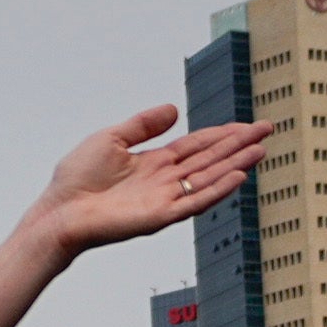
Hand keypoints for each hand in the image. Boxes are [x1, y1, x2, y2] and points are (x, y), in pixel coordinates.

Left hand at [23, 106, 275, 257]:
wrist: (59, 212)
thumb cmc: (76, 180)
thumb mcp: (112, 138)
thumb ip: (143, 124)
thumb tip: (174, 109)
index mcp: (154, 163)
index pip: (197, 146)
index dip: (223, 135)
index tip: (247, 125)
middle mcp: (165, 182)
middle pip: (210, 160)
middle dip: (239, 145)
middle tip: (267, 130)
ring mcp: (165, 200)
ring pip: (209, 179)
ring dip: (236, 164)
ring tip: (260, 150)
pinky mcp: (160, 217)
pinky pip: (195, 202)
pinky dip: (218, 190)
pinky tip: (237, 176)